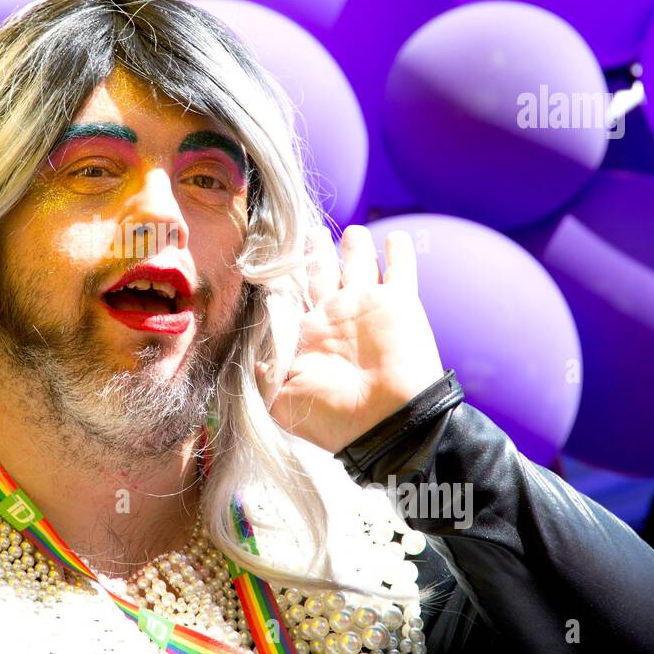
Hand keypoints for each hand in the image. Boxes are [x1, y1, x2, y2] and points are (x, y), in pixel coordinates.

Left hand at [254, 224, 444, 453]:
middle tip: (311, 231)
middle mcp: (337, 315)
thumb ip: (264, 377)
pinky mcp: (400, 302)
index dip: (286, 273)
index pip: (293, 293)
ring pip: (360, 264)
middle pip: (324, 272)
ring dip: (356, 246)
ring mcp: (367, 306)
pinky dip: (399, 252)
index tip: (274, 251)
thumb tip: (253, 361)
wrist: (383, 422)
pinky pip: (400, 269)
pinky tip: (395, 236)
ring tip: (352, 231)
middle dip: (318, 252)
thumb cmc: (332, 416)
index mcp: (309, 334)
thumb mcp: (282, 401)